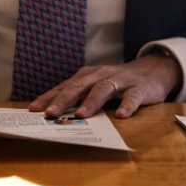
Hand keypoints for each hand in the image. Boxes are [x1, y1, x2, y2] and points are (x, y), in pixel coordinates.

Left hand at [28, 53, 180, 118]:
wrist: (153, 70)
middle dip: (63, 100)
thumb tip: (53, 116)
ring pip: (103, 89)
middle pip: (79, 86)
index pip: (64, 87)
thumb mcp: (96, 86)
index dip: (48, 98)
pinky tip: (122, 116)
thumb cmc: (117, 83)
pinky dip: (127, 105)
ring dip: (92, 102)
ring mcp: (121, 80)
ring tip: (82, 115)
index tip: (32, 110)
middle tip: (50, 114)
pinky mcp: (140, 88)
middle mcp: (101, 75)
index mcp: (87, 76)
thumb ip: (79, 98)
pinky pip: (133, 97)